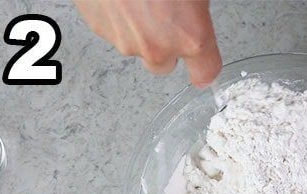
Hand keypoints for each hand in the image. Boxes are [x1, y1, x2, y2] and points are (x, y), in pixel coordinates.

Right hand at [75, 0, 221, 83]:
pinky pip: (115, 32)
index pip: (206, 73)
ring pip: (138, 46)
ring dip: (142, 29)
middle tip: (169, 14)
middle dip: (168, 45)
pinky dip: (120, 18)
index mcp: (189, 35)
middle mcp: (156, 47)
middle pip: (165, 65)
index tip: (205, 62)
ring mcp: (125, 41)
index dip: (206, 66)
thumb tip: (197, 8)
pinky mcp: (100, 30)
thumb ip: (199, 6)